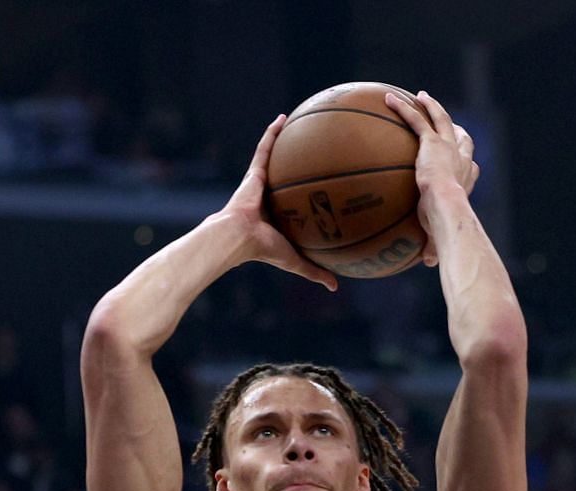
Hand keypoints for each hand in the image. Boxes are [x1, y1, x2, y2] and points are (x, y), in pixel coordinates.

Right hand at [218, 116, 338, 291]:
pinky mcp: (254, 172)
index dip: (307, 194)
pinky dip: (272, 132)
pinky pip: (265, 147)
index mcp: (279, 215)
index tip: (321, 186)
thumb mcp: (296, 261)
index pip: (296, 202)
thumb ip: (315, 271)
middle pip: (287, 175)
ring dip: (285, 140)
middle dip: (298, 164)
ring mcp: (261, 182)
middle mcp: (270, 196)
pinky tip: (284, 117)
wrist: (238, 237)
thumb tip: (336, 287)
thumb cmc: (263, 250)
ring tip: (299, 124)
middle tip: (316, 150)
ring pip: (276, 157)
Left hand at [385, 90, 478, 265]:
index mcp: (466, 179)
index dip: (466, 157)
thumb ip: (434, 246)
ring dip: (430, 106)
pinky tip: (388, 99)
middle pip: (461, 136)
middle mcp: (462, 159)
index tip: (461, 154)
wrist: (447, 209)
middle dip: (453, 125)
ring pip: (440, 119)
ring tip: (420, 97)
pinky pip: (415, 120)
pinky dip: (403, 108)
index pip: (470, 164)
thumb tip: (430, 265)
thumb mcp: (439, 236)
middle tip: (443, 118)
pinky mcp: (432, 142)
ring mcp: (448, 147)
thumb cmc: (447, 227)